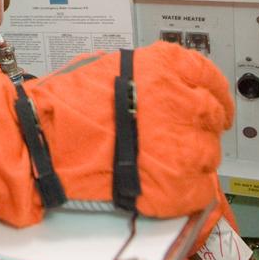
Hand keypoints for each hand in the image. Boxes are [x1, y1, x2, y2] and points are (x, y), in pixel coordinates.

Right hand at [28, 42, 234, 216]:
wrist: (44, 145)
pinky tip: (167, 187)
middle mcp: (183, 102)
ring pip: (209, 154)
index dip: (213, 92)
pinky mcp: (178, 186)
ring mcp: (185, 146)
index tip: (214, 101)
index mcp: (166, 68)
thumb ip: (145, 76)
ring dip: (193, 159)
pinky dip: (189, 191)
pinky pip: (202, 190)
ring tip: (164, 163)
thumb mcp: (107, 69)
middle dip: (199, 126)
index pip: (209, 76)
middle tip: (180, 136)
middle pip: (211, 116)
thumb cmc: (65, 107)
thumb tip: (162, 86)